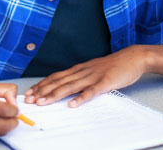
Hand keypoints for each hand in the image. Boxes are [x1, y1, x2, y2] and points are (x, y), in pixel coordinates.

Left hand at [24, 46, 147, 106]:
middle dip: (42, 91)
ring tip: (43, 102)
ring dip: (55, 95)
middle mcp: (81, 72)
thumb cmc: (112, 66)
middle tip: (29, 100)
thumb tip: (65, 86)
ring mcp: (93, 76)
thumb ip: (79, 77)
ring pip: (70, 86)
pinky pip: (91, 91)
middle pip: (58, 82)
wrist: (132, 58)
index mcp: (77, 69)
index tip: (29, 93)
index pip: (55, 77)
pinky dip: (81, 98)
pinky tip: (72, 104)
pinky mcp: (105, 82)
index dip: (41, 85)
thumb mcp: (91, 70)